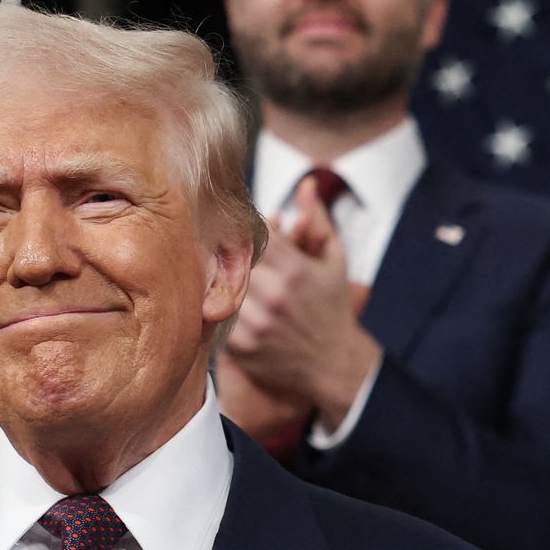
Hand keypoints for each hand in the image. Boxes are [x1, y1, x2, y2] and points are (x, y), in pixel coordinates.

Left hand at [223, 178, 379, 428]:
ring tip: (215, 274)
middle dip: (224, 254)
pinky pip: (215, 317)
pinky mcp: (242, 348)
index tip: (236, 228)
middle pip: (229, 261)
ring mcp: (256, 324)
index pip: (252, 234)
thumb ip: (318, 221)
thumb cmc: (333, 309)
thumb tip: (307, 183)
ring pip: (217, 288)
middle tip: (216, 246)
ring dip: (216, 280)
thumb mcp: (334, 262)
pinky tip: (220, 303)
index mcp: (295, 271)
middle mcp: (274, 296)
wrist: (334, 366)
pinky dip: (215, 308)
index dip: (240, 228)